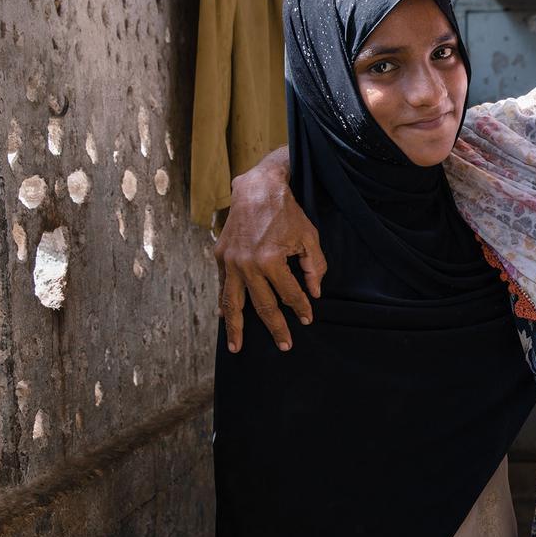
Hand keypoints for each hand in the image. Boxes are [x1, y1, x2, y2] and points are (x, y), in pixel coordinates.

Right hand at [214, 148, 325, 352]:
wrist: (257, 188)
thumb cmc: (287, 212)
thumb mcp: (309, 237)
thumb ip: (314, 267)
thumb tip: (314, 293)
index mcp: (271, 260)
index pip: (290, 294)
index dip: (301, 308)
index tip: (308, 319)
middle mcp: (247, 265)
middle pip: (263, 306)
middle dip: (276, 328)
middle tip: (285, 346)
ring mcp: (230, 262)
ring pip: (233, 303)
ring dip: (236, 328)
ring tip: (237, 348)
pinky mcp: (220, 257)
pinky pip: (222, 287)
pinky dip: (223, 304)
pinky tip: (224, 318)